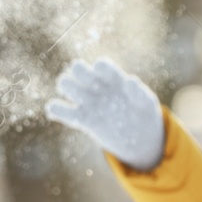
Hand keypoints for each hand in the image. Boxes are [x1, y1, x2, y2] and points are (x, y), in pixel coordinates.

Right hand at [45, 58, 165, 171]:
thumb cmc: (144, 114)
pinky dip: (56, 109)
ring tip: (76, 97)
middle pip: (79, 69)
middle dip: (79, 72)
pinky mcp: (83, 119)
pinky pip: (63, 111)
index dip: (99, 68)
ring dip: (66, 86)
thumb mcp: (147, 104)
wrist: (139, 136)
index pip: (101, 65)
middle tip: (88, 85)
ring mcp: (88, 102)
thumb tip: (130, 80)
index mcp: (114, 79)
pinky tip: (54, 110)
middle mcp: (98, 86)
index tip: (102, 75)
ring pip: (67, 85)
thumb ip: (139, 93)